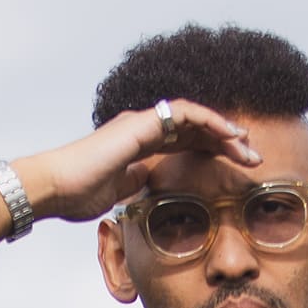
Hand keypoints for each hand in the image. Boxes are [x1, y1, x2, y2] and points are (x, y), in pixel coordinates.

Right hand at [21, 100, 261, 223]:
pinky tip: (229, 135)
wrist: (54, 188)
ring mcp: (141, 123)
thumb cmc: (76, 194)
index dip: (211, 151)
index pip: (184, 142)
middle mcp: (141, 127)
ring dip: (224, 131)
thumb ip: (136, 184)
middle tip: (253, 158)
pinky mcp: (140, 124)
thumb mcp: (118, 193)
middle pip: (194, 128)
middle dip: (226, 142)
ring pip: (194, 117)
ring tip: (248, 148)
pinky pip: (184, 114)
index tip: (235, 167)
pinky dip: (210, 122)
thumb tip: (150, 186)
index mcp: (138, 144)